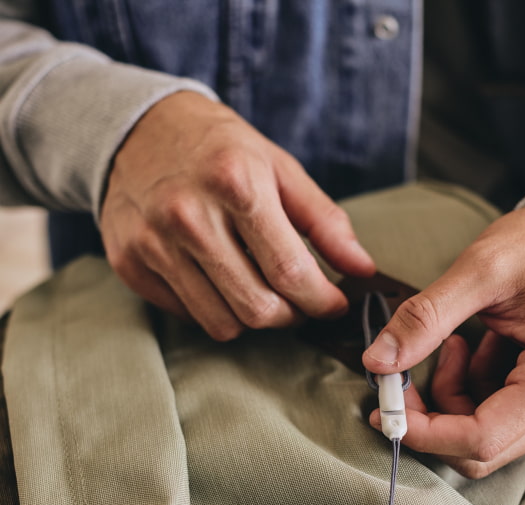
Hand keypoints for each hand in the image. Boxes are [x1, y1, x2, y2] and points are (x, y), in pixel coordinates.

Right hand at [100, 92, 374, 339]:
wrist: (137, 129)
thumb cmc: (220, 149)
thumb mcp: (279, 168)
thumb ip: (325, 222)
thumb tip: (362, 269)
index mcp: (236, 184)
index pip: (290, 272)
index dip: (321, 300)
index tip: (334, 305)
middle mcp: (189, 217)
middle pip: (257, 308)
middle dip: (290, 316)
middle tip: (298, 302)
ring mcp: (154, 243)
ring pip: (222, 324)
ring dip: (253, 318)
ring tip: (261, 291)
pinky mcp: (130, 264)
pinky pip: (188, 315)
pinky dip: (213, 309)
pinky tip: (219, 281)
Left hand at [363, 196, 524, 477]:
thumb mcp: (481, 269)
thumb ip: (425, 319)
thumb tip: (376, 361)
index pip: (481, 438)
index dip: (425, 433)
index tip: (383, 409)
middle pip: (482, 449)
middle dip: (432, 419)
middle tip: (402, 377)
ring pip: (486, 435)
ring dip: (452, 398)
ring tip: (453, 342)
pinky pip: (500, 415)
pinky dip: (472, 388)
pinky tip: (476, 347)